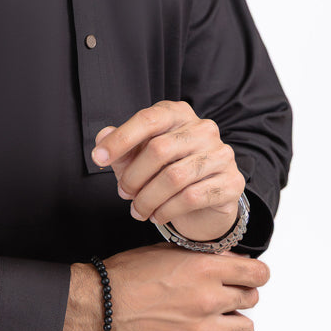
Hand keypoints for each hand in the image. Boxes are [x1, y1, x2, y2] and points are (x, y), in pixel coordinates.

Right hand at [62, 244, 268, 330]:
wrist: (98, 307)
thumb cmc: (124, 277)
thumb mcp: (162, 250)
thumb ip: (197, 255)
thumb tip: (222, 259)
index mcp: (204, 268)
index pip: (257, 273)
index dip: (254, 274)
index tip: (247, 276)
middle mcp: (208, 298)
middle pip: (251, 299)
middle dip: (239, 295)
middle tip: (222, 296)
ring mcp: (202, 330)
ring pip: (245, 329)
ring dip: (232, 323)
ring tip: (212, 320)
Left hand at [91, 100, 244, 242]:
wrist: (207, 198)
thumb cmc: (167, 169)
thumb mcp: (139, 155)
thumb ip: (121, 145)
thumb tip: (102, 137)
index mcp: (179, 114)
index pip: (148, 119)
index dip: (120, 139)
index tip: (98, 158)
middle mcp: (203, 129)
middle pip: (159, 150)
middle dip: (133, 177)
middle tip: (122, 193)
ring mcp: (221, 154)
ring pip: (174, 177)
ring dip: (148, 199)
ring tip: (137, 211)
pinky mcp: (231, 182)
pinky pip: (191, 198)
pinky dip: (167, 210)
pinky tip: (157, 216)